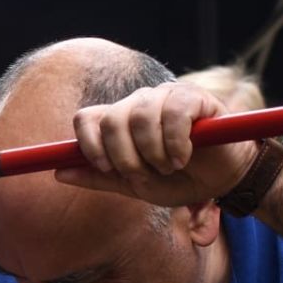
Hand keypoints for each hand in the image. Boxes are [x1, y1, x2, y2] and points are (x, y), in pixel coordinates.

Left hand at [56, 83, 260, 208]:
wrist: (223, 180)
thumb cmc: (180, 180)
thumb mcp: (135, 186)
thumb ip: (99, 178)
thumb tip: (58, 173)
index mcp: (120, 122)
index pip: (87, 118)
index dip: (88, 144)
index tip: (106, 168)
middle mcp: (138, 104)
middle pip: (111, 119)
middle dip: (124, 156)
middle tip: (144, 174)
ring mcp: (165, 96)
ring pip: (139, 116)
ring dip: (152, 153)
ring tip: (170, 167)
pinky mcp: (193, 96)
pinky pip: (172, 113)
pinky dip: (175, 143)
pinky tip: (183, 157)